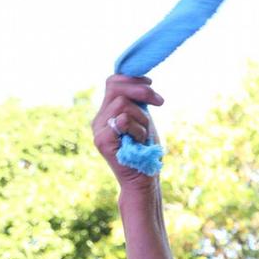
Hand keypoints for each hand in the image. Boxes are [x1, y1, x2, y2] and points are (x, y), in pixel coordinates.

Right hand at [91, 74, 164, 189]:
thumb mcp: (143, 120)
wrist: (143, 180)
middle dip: (141, 90)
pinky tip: (139, 142)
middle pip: (116, 87)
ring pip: (123, 103)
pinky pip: (124, 119)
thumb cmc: (145, 152)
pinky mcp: (102, 140)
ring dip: (142, 117)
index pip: (113, 82)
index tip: (151, 83)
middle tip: (160, 102)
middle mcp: (99, 119)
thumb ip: (138, 103)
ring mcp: (98, 129)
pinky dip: (139, 129)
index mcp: (108, 112)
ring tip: (144, 135)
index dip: (132, 78)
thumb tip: (143, 81)